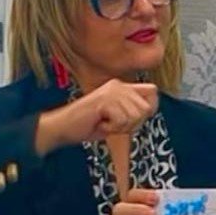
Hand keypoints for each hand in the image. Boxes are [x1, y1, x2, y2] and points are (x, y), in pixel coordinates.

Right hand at [33, 80, 158, 156]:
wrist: (62, 127)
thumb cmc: (87, 125)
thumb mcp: (116, 117)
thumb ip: (132, 111)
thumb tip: (150, 109)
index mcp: (121, 86)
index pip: (153, 91)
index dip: (149, 109)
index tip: (133, 120)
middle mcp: (119, 85)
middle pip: (147, 108)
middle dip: (133, 124)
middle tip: (114, 124)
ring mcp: (112, 91)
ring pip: (135, 116)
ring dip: (121, 127)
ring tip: (105, 124)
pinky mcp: (105, 100)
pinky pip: (122, 121)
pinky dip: (111, 129)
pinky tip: (100, 124)